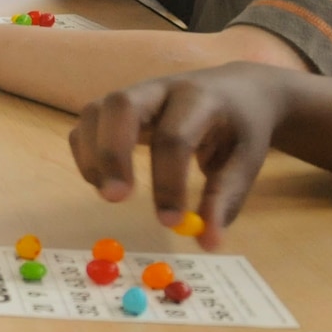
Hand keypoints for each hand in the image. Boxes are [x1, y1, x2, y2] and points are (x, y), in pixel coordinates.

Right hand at [68, 63, 292, 250]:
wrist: (237, 89)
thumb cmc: (242, 127)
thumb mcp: (246, 160)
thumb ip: (225, 198)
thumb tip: (207, 242)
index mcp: (200, 99)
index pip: (175, 136)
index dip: (168, 181)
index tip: (171, 222)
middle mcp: (160, 89)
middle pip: (120, 105)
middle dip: (112, 153)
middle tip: (115, 199)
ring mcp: (133, 94)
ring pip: (94, 110)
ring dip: (93, 154)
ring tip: (108, 193)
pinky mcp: (116, 106)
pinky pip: (86, 122)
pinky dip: (85, 151)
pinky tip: (101, 180)